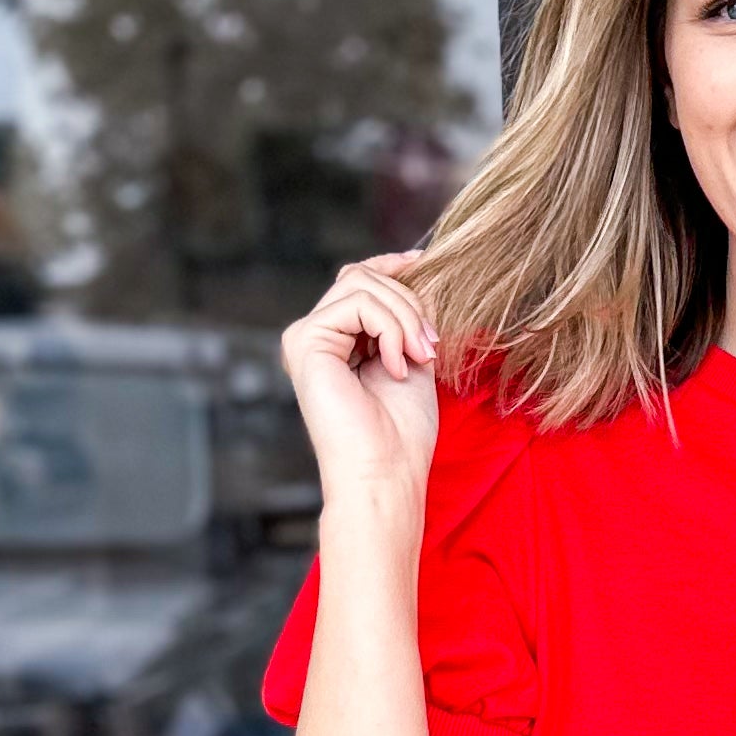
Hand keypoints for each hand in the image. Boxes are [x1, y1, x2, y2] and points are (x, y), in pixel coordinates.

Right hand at [281, 254, 439, 511]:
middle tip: (431, 347)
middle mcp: (316, 336)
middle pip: (362, 275)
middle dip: (408, 303)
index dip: (391, 266)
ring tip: (420, 357)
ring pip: (361, 283)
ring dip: (404, 317)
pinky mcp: (304, 341)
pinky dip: (390, 329)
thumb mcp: (414, 357)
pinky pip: (358, 303)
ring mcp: (306, 337)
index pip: (359, 280)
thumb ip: (408, 316)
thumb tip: (419, 269)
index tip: (424, 262)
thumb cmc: (401, 432)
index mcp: (338, 341)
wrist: (386, 472)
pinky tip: (397, 366)